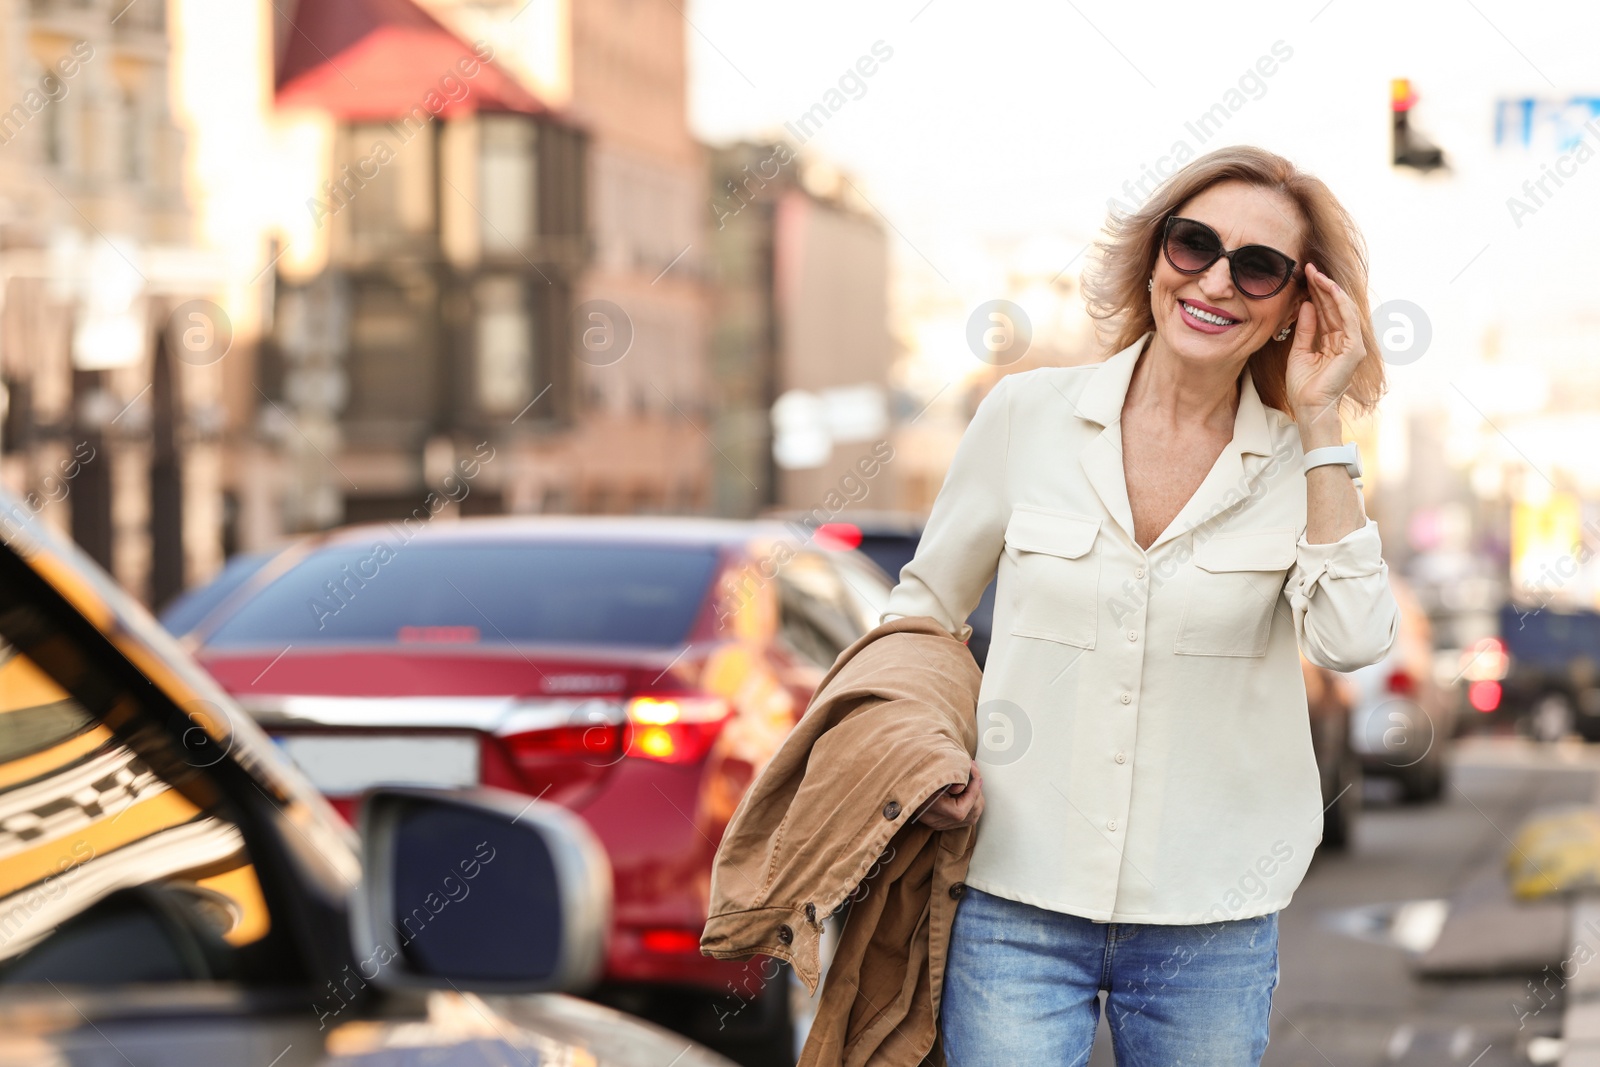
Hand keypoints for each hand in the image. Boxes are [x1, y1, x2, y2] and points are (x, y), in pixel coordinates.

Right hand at [918, 761, 983, 830]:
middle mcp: (938, 821)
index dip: (974, 789)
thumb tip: (962, 785)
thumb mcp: (930, 773)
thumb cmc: (913, 777)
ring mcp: (940, 824)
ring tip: (971, 782)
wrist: (897, 788)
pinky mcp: (942, 823)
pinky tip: (966, 791)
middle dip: (977, 792)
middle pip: (972, 813)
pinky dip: (971, 805)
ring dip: (976, 798)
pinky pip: (966, 818)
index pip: (964, 807)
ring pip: (972, 817)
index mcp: (934, 809)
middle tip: (974, 774)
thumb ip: (948, 778)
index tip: (975, 773)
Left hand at [1284, 262, 1366, 438]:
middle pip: (1334, 307)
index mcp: (1332, 342)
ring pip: (1342, 309)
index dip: (1316, 293)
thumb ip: (1305, 328)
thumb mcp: (1299, 350)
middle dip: (1322, 286)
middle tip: (1308, 267)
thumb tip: (1306, 304)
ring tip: (1315, 273)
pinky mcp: (1354, 350)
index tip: (1303, 275)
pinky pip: (1348, 320)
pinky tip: (1329, 288)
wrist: (1308, 407)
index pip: (1326, 311)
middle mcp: (1345, 341)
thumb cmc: (1303, 386)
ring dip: (1329, 289)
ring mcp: (1352, 345)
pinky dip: (1339, 303)